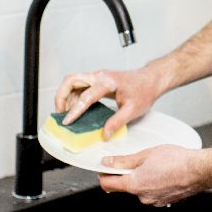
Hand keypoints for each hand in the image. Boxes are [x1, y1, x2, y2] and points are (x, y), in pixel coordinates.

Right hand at [54, 66, 168, 139]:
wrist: (150, 79)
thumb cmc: (144, 91)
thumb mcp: (134, 110)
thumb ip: (117, 122)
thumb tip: (104, 135)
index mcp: (108, 82)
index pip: (86, 96)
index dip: (75, 110)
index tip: (67, 121)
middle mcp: (100, 76)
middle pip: (71, 80)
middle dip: (61, 96)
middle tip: (60, 114)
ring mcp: (97, 76)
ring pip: (72, 81)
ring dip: (65, 96)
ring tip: (66, 114)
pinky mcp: (97, 80)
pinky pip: (79, 85)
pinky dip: (72, 95)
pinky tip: (75, 109)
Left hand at [98, 145, 209, 206]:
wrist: (200, 170)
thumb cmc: (177, 160)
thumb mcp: (146, 154)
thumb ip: (124, 161)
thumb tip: (107, 162)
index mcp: (134, 185)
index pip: (108, 184)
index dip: (104, 174)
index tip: (105, 167)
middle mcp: (142, 197)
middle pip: (125, 187)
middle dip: (126, 174)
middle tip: (135, 159)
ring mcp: (154, 201)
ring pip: (140, 189)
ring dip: (142, 178)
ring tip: (155, 164)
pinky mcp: (164, 202)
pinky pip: (152, 192)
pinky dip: (153, 183)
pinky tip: (163, 172)